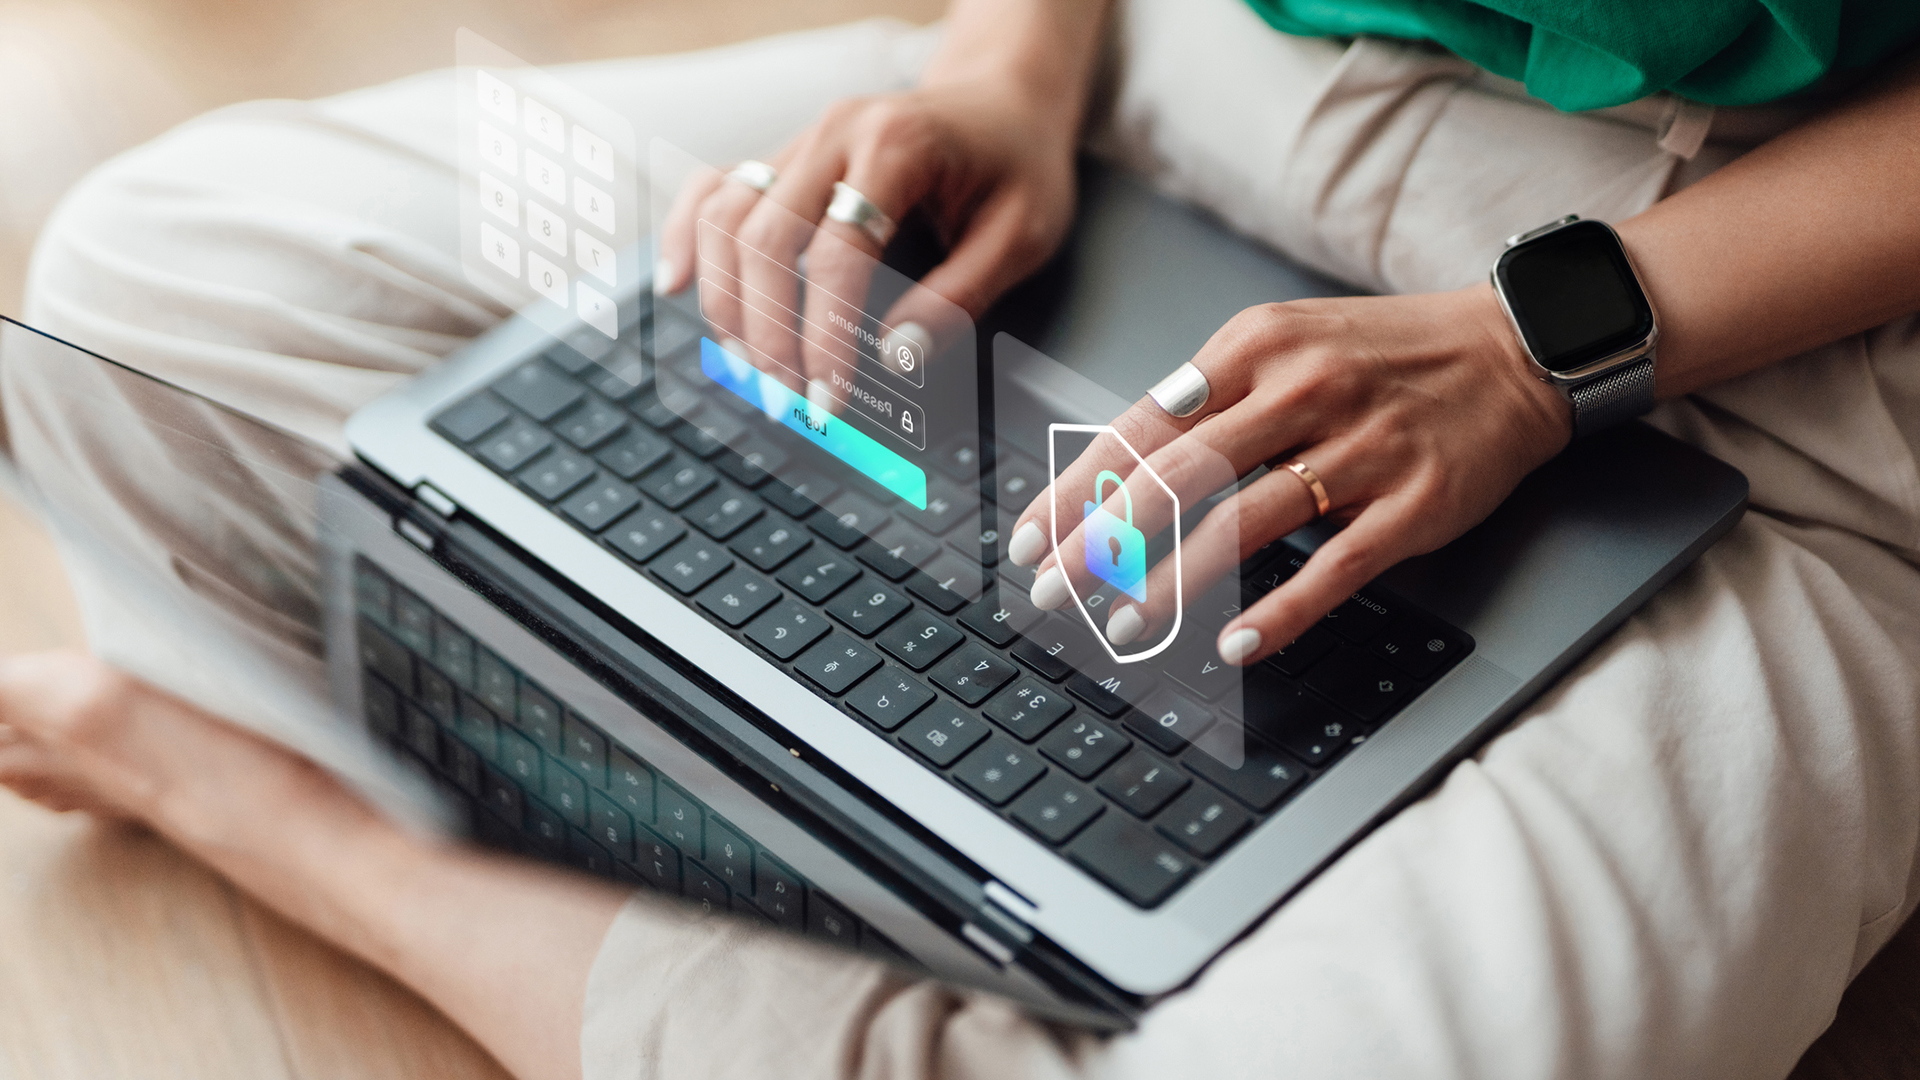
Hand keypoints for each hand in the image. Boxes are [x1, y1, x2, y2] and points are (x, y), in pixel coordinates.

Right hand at [655, 71, 1081, 395]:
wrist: (1005, 97)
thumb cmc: (1018, 163)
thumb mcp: (1022, 234)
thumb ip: (961, 297)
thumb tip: (896, 358)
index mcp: (897, 146)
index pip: (839, 253)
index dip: (825, 335)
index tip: (829, 399)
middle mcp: (835, 135)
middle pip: (764, 236)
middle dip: (767, 330)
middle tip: (786, 398)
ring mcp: (801, 141)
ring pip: (726, 214)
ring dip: (727, 299)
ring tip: (751, 366)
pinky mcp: (785, 156)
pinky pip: (716, 187)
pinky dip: (688, 235)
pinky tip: (678, 285)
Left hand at [1006, 284, 1572, 665]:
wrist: (1514, 348)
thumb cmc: (1381, 353)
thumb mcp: (1284, 342)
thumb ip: (1206, 396)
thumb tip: (1116, 468)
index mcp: (1255, 347)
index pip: (1140, 427)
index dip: (1076, 490)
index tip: (1030, 538)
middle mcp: (1302, 391)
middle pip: (1176, 478)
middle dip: (1100, 543)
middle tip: (1052, 592)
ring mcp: (1362, 449)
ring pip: (1242, 524)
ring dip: (1171, 583)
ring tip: (1124, 624)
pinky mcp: (1413, 505)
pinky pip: (1334, 569)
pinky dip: (1279, 613)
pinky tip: (1233, 643)